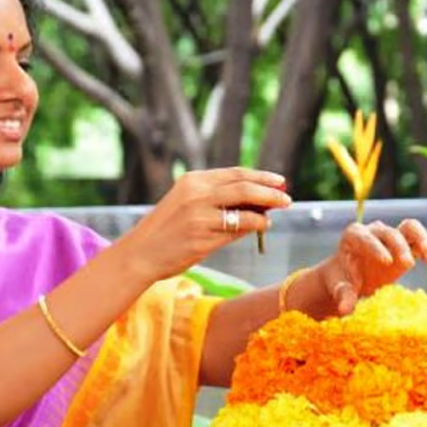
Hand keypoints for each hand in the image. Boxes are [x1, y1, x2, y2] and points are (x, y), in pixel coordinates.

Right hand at [118, 167, 291, 280]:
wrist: (140, 253)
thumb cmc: (166, 231)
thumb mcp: (187, 205)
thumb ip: (217, 200)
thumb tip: (257, 202)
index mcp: (193, 181)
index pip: (235, 174)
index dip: (261, 176)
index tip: (279, 181)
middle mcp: (196, 193)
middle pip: (244, 186)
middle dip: (270, 190)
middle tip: (287, 197)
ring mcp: (199, 215)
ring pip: (244, 206)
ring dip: (266, 209)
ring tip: (276, 212)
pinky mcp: (202, 237)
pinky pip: (237, 228)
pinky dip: (255, 225)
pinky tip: (262, 226)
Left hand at [315, 219, 426, 314]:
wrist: (349, 279)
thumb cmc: (341, 280)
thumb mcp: (339, 289)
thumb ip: (343, 296)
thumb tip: (345, 310)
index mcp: (353, 236)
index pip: (365, 237)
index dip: (376, 247)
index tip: (386, 261)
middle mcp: (373, 231)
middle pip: (389, 232)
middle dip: (399, 247)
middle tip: (408, 265)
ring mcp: (389, 237)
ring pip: (409, 227)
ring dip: (420, 238)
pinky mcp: (404, 246)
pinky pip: (417, 238)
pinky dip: (425, 245)